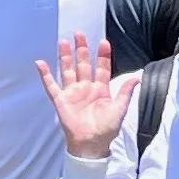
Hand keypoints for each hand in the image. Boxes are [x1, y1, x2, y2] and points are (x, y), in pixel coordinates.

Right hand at [38, 30, 125, 162]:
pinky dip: (45, 75)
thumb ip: (126, 92)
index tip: (103, 42)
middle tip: (80, 34)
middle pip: (83, 64)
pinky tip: (41, 63)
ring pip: (68, 70)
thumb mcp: (120, 109)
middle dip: (82, 49)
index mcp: (101, 89)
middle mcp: (86, 88)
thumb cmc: (107, 128)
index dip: (103, 56)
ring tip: (63, 42)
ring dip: (65, 57)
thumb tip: (137, 78)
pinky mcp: (61, 100)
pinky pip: (51, 86)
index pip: (102, 68)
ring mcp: (72, 93)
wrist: (92, 144)